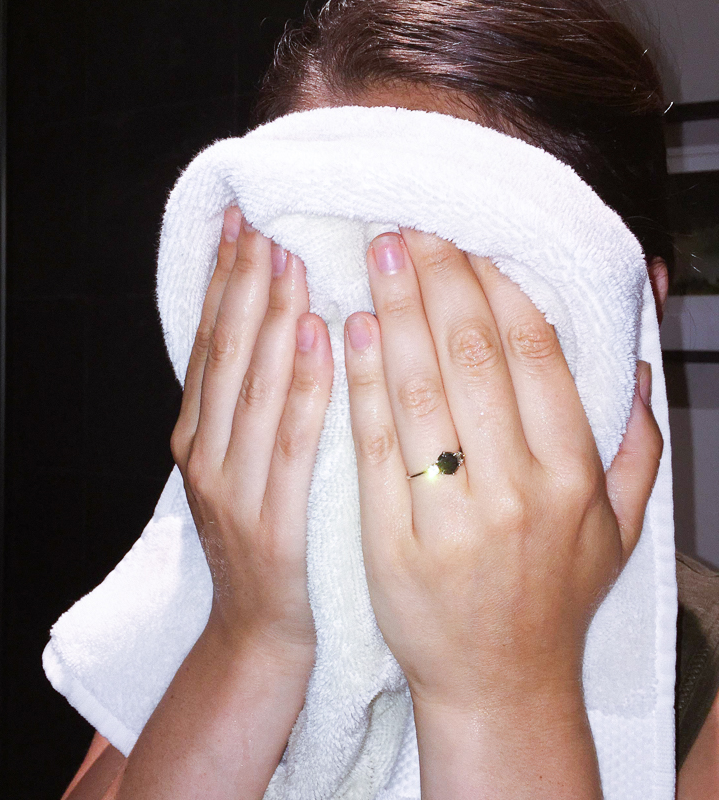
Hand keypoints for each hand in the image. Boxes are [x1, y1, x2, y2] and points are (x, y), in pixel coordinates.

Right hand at [170, 207, 332, 657]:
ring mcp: (231, 488)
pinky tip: (322, 336)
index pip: (211, 342)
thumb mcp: (243, 468)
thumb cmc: (265, 542)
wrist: (260, 633)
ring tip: (290, 255)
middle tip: (266, 218)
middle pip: (226, 351)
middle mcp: (204, 453)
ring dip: (271, 316)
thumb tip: (284, 326)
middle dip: (244, 281)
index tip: (242, 222)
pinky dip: (304, 384)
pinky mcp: (269, 521)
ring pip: (252, 385)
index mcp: (196, 435)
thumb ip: (253, 405)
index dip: (223, 279)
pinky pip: (291, 440)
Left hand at [344, 230, 661, 796]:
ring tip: (375, 257)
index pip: (534, 354)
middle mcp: (516, 492)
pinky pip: (375, 445)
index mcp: (572, 478)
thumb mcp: (619, 529)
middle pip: (472, 358)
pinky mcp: (392, 541)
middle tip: (410, 225)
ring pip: (419, 391)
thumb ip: (638, 443)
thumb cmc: (553, 599)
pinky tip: (349, 330)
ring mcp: (451, 518)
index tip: (471, 240)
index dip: (499, 287)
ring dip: (396, 312)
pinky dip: (362, 381)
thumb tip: (640, 359)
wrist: (498, 684)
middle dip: (440, 279)